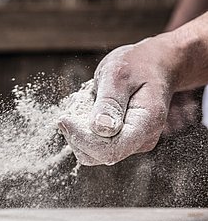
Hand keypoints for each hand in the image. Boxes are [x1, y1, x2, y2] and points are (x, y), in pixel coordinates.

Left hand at [58, 35, 179, 165]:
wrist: (155, 65)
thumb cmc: (137, 65)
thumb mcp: (118, 76)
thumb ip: (109, 103)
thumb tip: (101, 129)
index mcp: (146, 123)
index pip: (110, 150)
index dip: (83, 139)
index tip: (64, 118)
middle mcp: (142, 140)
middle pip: (99, 155)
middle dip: (77, 136)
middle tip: (69, 111)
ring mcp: (132, 143)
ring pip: (93, 153)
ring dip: (79, 134)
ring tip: (82, 107)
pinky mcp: (122, 141)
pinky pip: (94, 145)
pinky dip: (83, 132)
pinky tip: (86, 112)